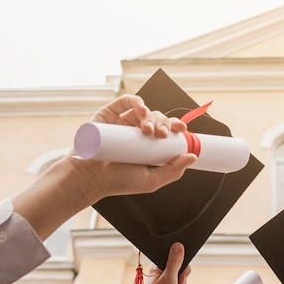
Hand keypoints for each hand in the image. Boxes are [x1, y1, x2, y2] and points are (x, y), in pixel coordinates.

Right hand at [76, 94, 196, 200]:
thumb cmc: (118, 181)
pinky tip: (142, 110)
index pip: (167, 130)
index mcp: (148, 145)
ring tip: (148, 130)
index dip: (176, 127)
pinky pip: (127, 101)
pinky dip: (137, 102)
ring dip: (152, 116)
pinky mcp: (110, 114)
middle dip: (165, 123)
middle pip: (158, 119)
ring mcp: (123, 122)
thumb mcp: (152, 180)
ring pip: (145, 110)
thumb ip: (173, 170)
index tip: (181, 130)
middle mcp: (137, 132)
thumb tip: (192, 156)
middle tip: (162, 135)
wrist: (91, 179)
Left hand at [140, 243, 190, 283]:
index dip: (181, 268)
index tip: (180, 276)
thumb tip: (178, 245)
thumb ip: (175, 262)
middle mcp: (158, 276)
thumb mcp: (169, 279)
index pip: (175, 259)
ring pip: (181, 282)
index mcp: (156, 268)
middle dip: (183, 282)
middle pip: (180, 272)